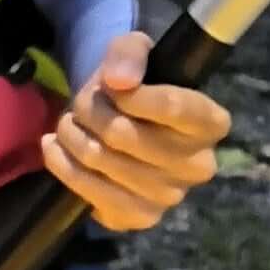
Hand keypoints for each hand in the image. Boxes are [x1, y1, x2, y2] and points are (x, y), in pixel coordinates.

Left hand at [42, 32, 230, 232]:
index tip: (108, 85)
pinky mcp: (138, 217)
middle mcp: (199, 165)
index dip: (130, 94)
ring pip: (98, 159)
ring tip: (70, 124)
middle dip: (88, 110)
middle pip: (121, 134)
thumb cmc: (134, 86)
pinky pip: (87, 191)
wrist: (124, 124)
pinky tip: (58, 148)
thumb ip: (129, 53)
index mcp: (210, 122)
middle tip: (82, 103)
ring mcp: (170, 196)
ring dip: (70, 134)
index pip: (173, 107)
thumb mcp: (134, 52)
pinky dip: (62, 163)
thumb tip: (118, 81)